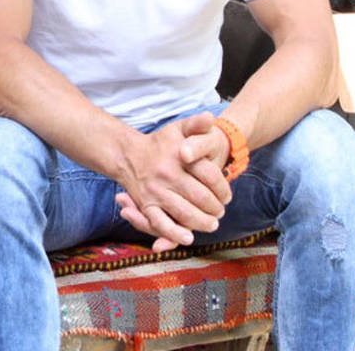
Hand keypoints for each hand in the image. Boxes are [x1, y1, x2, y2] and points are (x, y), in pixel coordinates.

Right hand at [114, 115, 230, 250]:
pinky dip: (175, 233)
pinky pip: (160, 223)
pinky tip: (188, 237)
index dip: (223, 188)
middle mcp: (167, 175)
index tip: (227, 196)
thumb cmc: (159, 144)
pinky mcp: (145, 205)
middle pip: (201, 197)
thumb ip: (196, 124)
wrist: (127, 155)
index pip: (209, 175)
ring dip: (202, 222)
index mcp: (177, 156)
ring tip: (211, 224)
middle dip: (216, 208)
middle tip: (220, 212)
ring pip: (185, 213)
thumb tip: (210, 118)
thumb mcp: (178, 129)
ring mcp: (155, 192)